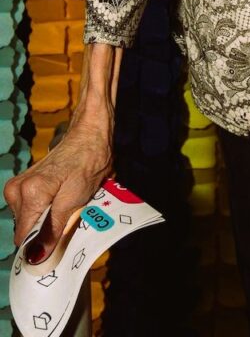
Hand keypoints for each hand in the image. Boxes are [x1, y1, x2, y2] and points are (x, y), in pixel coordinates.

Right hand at [4, 117, 113, 262]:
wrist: (88, 136)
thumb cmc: (88, 163)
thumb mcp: (75, 200)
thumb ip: (53, 228)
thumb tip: (34, 257)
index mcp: (29, 193)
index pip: (25, 237)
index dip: (42, 246)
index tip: (60, 245)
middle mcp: (16, 190)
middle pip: (26, 229)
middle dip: (45, 230)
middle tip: (68, 218)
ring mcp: (16, 187)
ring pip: (28, 220)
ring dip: (46, 220)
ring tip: (65, 206)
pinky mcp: (21, 185)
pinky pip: (29, 210)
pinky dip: (43, 210)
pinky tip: (58, 200)